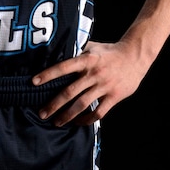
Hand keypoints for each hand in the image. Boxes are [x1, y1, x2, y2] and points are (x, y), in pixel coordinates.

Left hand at [33, 39, 147, 125]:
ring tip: (57, 122)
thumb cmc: (110, 52)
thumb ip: (76, 51)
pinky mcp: (114, 96)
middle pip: (70, 91)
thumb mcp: (92, 47)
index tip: (33, 82)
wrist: (135, 55)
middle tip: (42, 113)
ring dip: (67, 116)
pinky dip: (87, 120)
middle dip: (54, 104)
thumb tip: (56, 52)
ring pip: (82, 105)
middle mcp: (94, 73)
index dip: (48, 74)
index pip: (63, 67)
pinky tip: (78, 122)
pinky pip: (98, 112)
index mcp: (87, 59)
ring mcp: (105, 86)